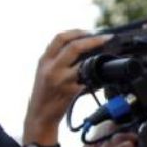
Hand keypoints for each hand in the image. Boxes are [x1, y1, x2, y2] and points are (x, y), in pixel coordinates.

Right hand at [23, 30, 111, 146]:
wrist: (39, 115)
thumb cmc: (44, 93)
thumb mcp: (44, 71)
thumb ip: (57, 58)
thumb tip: (80, 45)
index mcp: (44, 60)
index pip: (60, 38)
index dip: (77, 31)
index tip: (91, 31)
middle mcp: (51, 68)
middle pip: (74, 47)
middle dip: (93, 40)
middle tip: (106, 38)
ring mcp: (61, 80)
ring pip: (82, 64)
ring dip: (97, 58)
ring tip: (107, 55)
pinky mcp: (70, 92)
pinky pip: (87, 81)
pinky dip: (96, 77)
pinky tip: (102, 76)